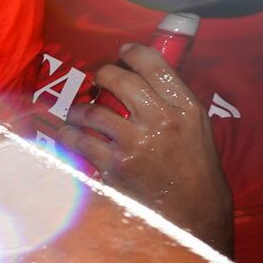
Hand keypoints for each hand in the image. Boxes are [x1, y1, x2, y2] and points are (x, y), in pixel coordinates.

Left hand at [47, 46, 234, 251]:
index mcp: (185, 108)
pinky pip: (79, 142)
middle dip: (103, 74)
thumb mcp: (197, 127)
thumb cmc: (195, 167)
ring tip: (78, 112)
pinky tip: (65, 132)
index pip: (156, 66)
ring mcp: (135, 143)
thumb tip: (143, 77)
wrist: (193, 210)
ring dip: (79, 109)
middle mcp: (161, 121)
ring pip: (92, 111)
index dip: (134, 53)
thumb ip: (172, 102)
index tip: (123, 52)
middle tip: (97, 78)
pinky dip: (67, 135)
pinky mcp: (115, 166)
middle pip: (121, 81)